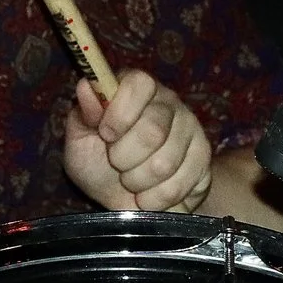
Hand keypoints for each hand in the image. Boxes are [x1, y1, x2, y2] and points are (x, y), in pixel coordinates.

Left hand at [64, 68, 214, 212]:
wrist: (130, 199)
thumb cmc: (100, 163)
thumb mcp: (80, 142)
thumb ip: (83, 116)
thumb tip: (86, 87)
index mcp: (135, 88)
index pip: (138, 83)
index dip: (120, 113)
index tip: (106, 135)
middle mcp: (167, 100)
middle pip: (153, 130)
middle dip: (124, 158)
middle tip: (116, 165)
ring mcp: (190, 126)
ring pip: (165, 163)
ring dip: (138, 182)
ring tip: (131, 181)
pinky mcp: (202, 156)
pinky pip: (180, 184)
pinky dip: (156, 198)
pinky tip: (148, 194)